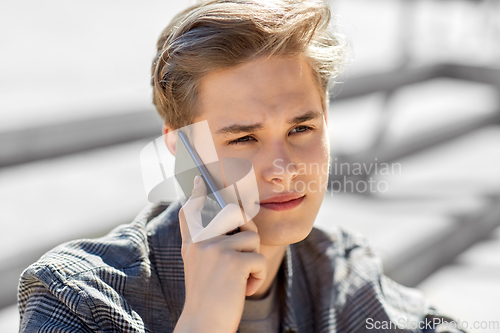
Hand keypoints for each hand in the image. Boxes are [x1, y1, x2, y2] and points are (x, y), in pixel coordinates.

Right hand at [174, 176, 265, 332]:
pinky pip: (259, 258)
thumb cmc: (207, 294)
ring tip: (238, 280)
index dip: (197, 193)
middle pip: (235, 215)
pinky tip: (242, 290)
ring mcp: (216, 249)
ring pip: (252, 239)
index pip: (193, 209)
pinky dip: (257, 277)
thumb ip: (204, 239)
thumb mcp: (197, 263)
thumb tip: (225, 214)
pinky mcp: (234, 262)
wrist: (204, 325)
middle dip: (247, 233)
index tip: (199, 179)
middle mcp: (201, 241)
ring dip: (253, 261)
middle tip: (242, 258)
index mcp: (192, 242)